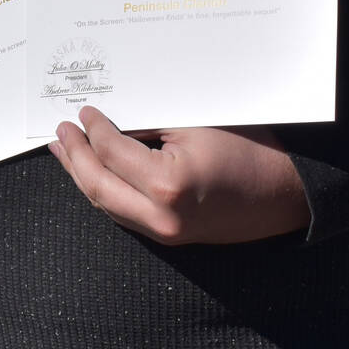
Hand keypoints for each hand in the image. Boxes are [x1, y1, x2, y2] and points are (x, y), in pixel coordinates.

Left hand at [47, 105, 309, 244]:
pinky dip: (105, 190)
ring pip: (107, 204)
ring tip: (64, 150)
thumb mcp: (196, 125)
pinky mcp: (170, 238)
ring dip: (82, 175)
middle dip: (74, 156)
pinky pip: (124, 214)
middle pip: (97, 186)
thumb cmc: (250, 150)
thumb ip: (148, 125)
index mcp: (167, 186)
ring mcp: (165, 234)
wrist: (289, 194)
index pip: (111, 153)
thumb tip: (108, 118)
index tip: (83, 110)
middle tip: (60, 131)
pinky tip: (94, 172)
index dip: (93, 129)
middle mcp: (161, 218)